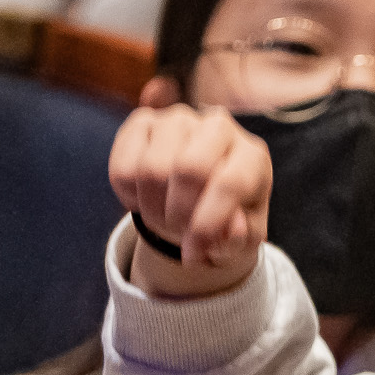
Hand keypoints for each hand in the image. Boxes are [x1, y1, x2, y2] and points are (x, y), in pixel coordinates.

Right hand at [107, 93, 270, 299]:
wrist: (199, 198)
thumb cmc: (228, 218)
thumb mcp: (242, 237)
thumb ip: (241, 237)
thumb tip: (232, 229)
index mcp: (252, 156)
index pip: (228, 184)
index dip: (206, 225)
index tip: (193, 256)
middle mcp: (219, 127)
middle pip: (189, 169)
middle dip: (178, 215)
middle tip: (177, 232)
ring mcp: (179, 119)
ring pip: (151, 169)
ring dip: (152, 209)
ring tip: (164, 219)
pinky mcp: (143, 122)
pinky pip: (122, 166)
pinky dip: (129, 196)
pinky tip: (144, 199)